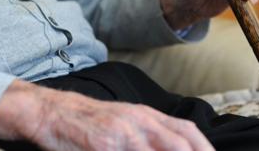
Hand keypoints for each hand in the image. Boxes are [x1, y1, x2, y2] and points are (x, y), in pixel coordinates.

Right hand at [0, 80, 214, 150]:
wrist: (55, 112)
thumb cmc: (92, 121)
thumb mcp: (125, 121)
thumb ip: (149, 133)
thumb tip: (174, 146)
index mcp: (146, 115)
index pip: (186, 130)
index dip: (204, 147)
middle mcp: (139, 120)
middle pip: (179, 141)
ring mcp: (122, 131)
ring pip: (158, 148)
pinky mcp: (104, 144)